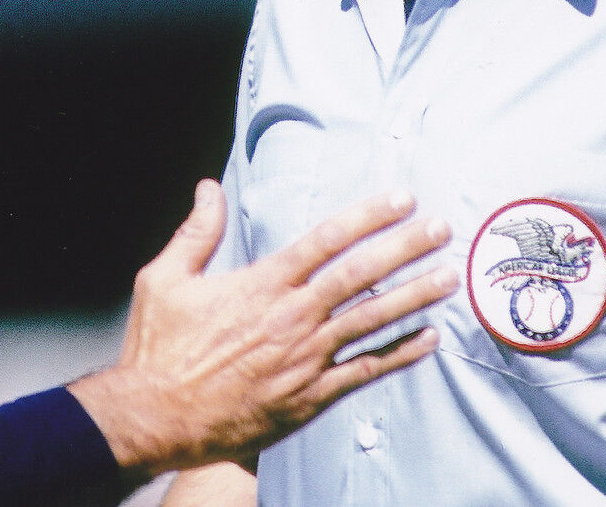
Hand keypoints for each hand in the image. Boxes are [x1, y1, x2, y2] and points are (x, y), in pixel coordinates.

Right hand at [67, 181, 453, 477]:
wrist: (157, 417)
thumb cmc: (159, 350)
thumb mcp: (164, 279)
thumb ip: (196, 232)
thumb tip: (210, 189)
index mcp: (261, 284)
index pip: (326, 240)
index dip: (367, 216)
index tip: (401, 199)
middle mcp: (292, 318)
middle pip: (361, 275)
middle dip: (406, 248)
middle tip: (441, 228)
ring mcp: (306, 358)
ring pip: (373, 321)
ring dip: (415, 296)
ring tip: (449, 277)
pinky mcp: (310, 396)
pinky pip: (365, 371)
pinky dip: (399, 354)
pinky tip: (427, 339)